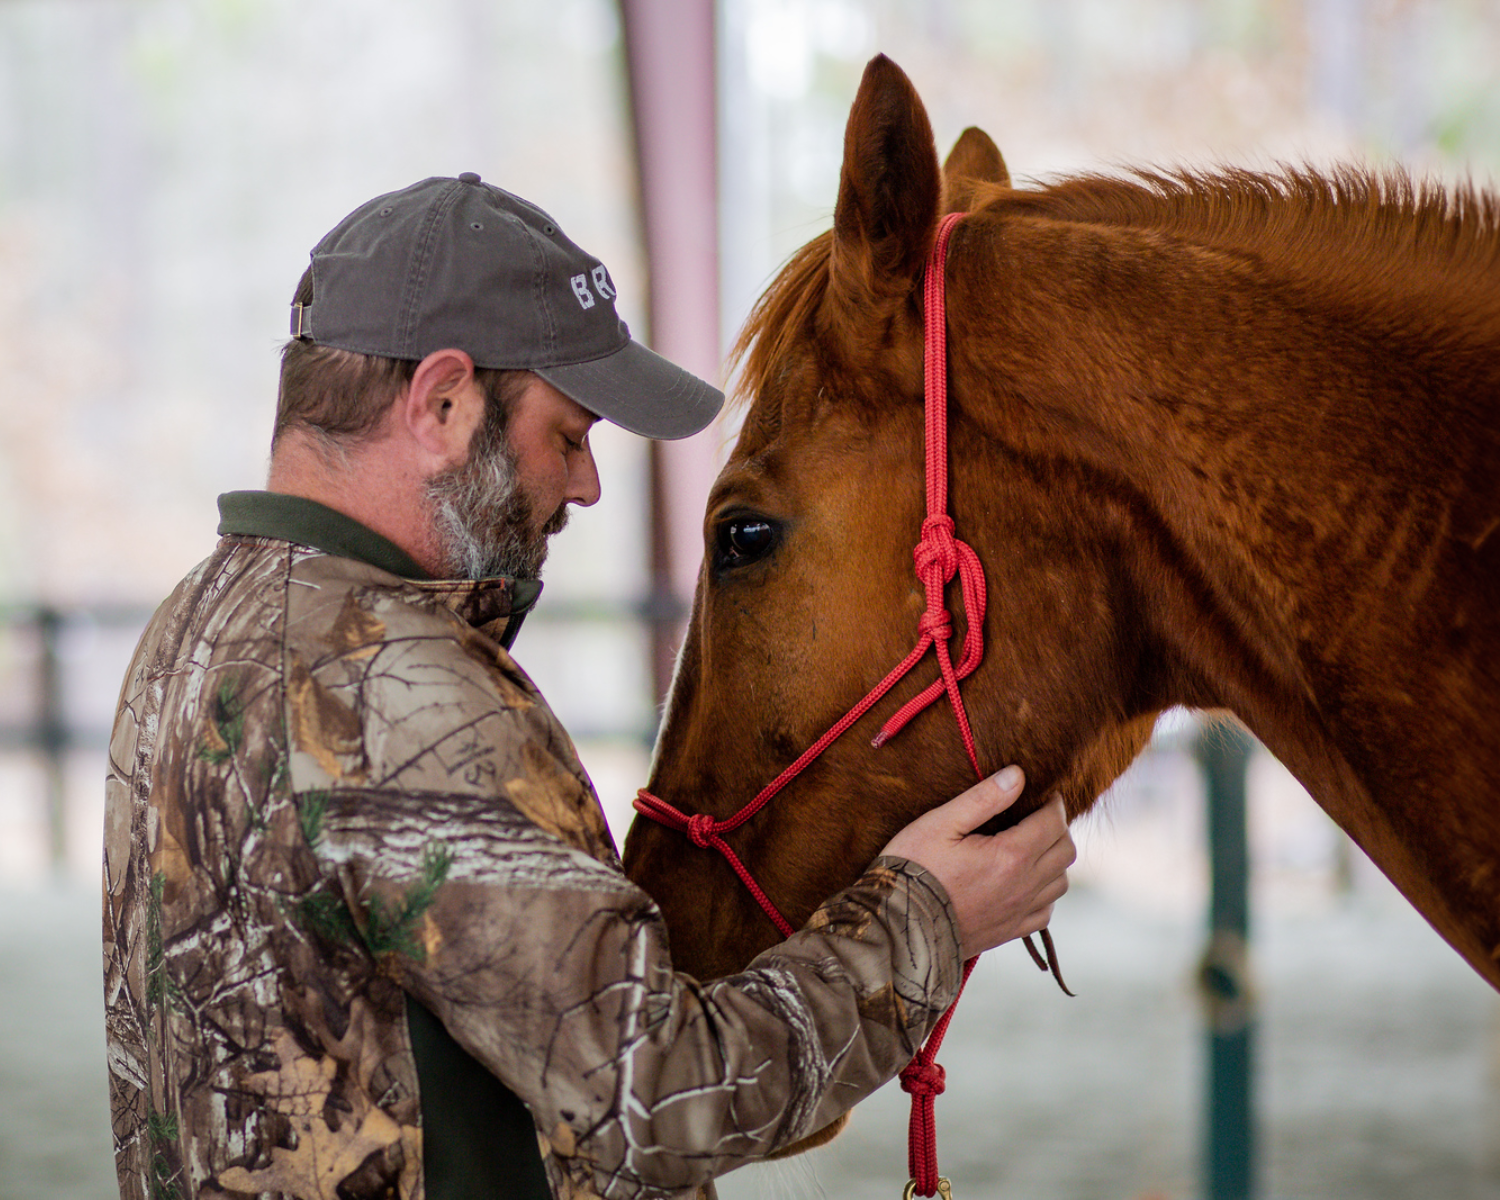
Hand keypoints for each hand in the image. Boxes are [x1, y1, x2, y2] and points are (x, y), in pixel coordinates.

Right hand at [880, 766, 1073, 959]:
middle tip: (1039, 816)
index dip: (1054, 804)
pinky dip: (1045, 893)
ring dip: (1055, 861)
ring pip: (1061, 883)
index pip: (1053, 823)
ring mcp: (1017, 912)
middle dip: (1058, 828)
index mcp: (1010, 856)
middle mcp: (1023, 886)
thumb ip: (983, 798)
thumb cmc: (914, 869)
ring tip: (1034, 847)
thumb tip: (1017, 776)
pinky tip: (1026, 883)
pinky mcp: (1008, 932)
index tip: (1045, 794)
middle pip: (1065, 852)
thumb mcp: (941, 823)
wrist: (898, 926)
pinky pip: (1046, 913)